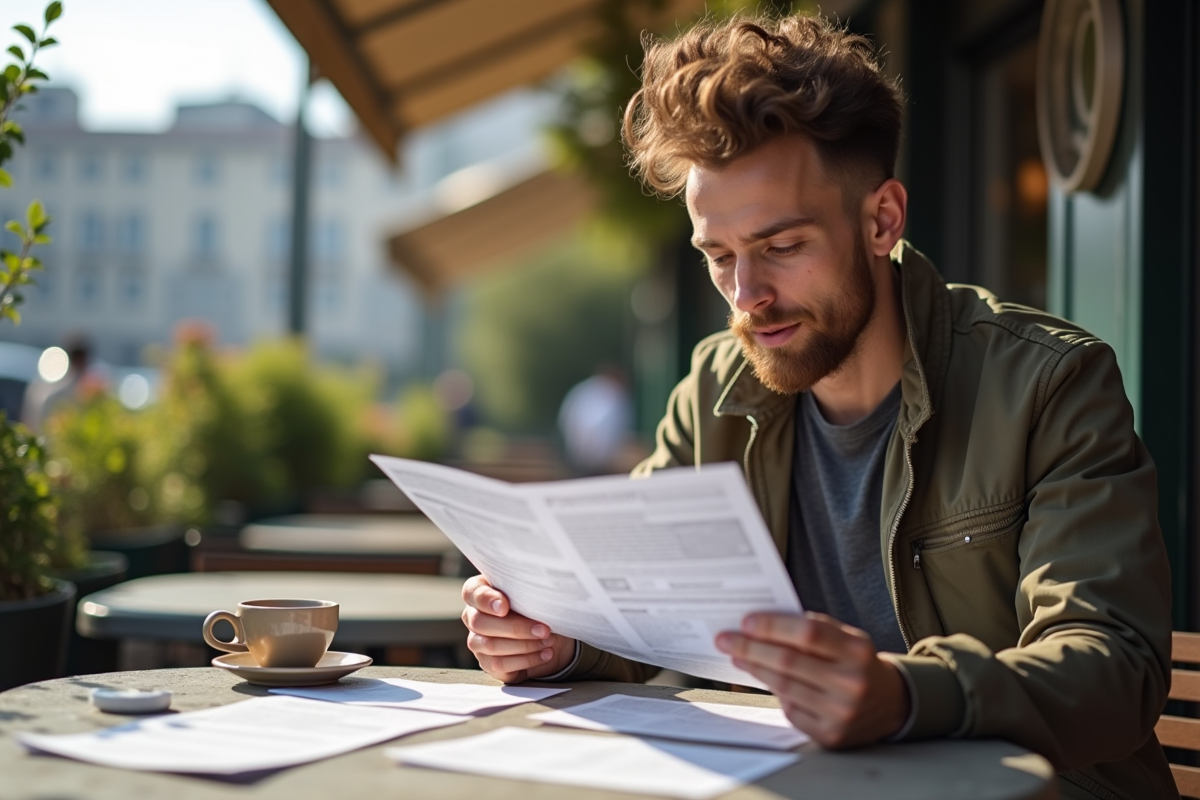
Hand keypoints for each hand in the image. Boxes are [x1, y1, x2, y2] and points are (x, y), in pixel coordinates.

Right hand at [461, 575, 576, 682]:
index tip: (505, 606)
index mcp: (479, 592)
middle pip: (480, 623)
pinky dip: (526, 660)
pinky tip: (544, 654)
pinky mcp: (487, 663)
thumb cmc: (534, 604)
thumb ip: (525, 590)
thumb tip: (535, 595)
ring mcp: (477, 642)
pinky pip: (499, 665)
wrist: (547, 632)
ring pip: (490, 646)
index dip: (486, 600)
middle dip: (516, 627)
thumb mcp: (532, 593)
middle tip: (544, 629)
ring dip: (524, 645)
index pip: (472, 593)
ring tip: (547, 641)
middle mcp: (472, 617)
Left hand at [716, 611, 909, 748]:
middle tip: (725, 639)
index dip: (774, 626)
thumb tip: (763, 623)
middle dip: (751, 647)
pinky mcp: (831, 735)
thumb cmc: (857, 663)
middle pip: (789, 661)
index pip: (808, 633)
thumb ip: (814, 629)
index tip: (746, 621)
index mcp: (857, 651)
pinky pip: (790, 710)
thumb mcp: (848, 639)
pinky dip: (776, 693)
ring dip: (755, 668)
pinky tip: (764, 679)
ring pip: (784, 686)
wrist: (890, 705)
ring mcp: (841, 712)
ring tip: (737, 656)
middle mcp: (852, 682)